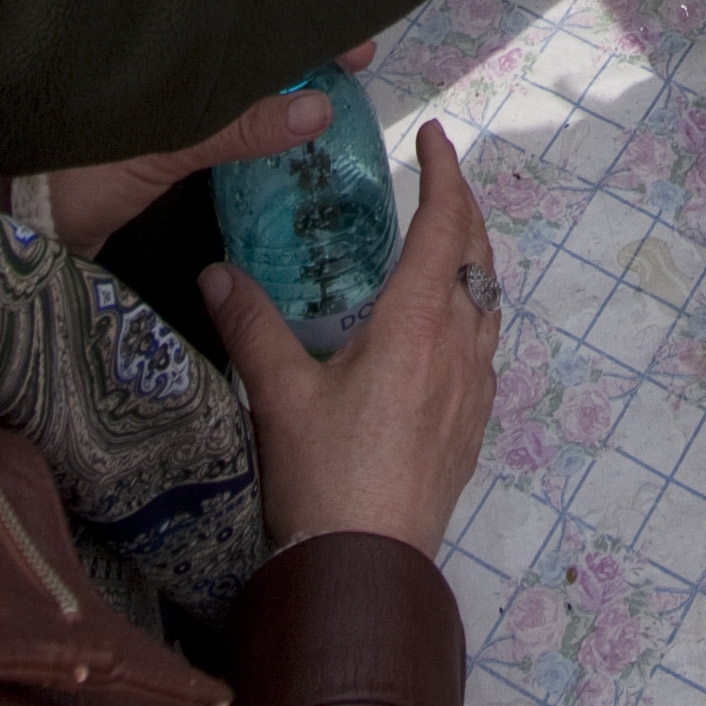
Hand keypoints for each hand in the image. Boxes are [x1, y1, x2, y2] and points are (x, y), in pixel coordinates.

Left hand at [29, 48, 375, 253]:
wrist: (9, 228)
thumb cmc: (68, 174)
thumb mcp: (159, 147)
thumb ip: (235, 126)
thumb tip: (318, 109)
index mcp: (157, 52)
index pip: (237, 21)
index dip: (292, 18)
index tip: (347, 25)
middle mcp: (159, 72)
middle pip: (241, 47)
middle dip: (297, 45)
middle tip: (356, 53)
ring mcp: (157, 107)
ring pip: (234, 83)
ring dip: (282, 82)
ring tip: (335, 84)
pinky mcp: (154, 144)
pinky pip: (221, 120)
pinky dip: (258, 119)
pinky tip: (289, 128)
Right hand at [200, 123, 498, 558]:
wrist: (368, 568)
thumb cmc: (326, 478)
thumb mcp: (279, 394)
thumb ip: (251, 325)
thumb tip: (216, 272)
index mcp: (418, 324)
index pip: (445, 224)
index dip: (444, 173)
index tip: (433, 136)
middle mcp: (459, 346)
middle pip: (478, 257)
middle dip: (463, 208)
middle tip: (438, 179)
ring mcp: (474, 388)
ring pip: (488, 301)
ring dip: (472, 260)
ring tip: (443, 243)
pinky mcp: (473, 424)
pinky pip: (485, 344)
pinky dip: (471, 309)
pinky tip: (443, 327)